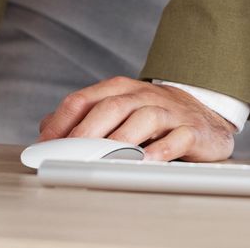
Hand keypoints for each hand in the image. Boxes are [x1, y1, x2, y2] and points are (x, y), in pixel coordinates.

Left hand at [40, 77, 237, 162]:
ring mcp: (168, 111)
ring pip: (143, 119)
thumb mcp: (116, 108)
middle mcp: (142, 96)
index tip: (47, 144)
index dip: (62, 122)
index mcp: (119, 89)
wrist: (204, 113)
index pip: (84, 99)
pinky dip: (161, 150)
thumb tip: (46, 128)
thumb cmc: (153, 114)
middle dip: (88, 131)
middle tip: (72, 153)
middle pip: (111, 107)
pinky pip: (177, 138)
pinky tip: (146, 161)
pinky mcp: (191, 130)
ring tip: (106, 157)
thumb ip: (83, 115)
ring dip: (122, 139)